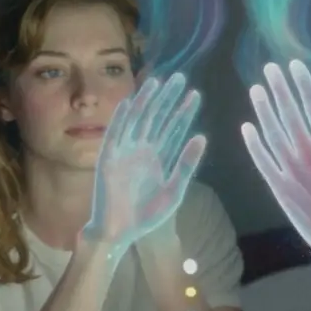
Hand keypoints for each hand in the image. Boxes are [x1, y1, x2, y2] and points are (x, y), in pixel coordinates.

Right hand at [83, 74, 206, 250]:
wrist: (121, 232)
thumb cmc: (148, 216)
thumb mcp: (174, 191)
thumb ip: (186, 164)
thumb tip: (202, 137)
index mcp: (160, 157)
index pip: (174, 129)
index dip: (183, 112)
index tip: (195, 94)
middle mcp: (143, 150)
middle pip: (157, 118)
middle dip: (167, 99)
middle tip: (180, 77)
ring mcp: (125, 152)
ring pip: (137, 120)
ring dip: (146, 102)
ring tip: (158, 82)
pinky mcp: (109, 158)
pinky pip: (115, 133)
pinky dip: (121, 117)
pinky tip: (131, 101)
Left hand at [241, 61, 310, 265]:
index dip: (303, 83)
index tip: (295, 65)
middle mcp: (308, 156)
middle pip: (289, 113)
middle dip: (279, 88)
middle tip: (270, 69)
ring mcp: (291, 173)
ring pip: (272, 133)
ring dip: (263, 110)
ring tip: (257, 90)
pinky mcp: (280, 190)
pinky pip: (262, 162)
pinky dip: (254, 144)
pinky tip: (247, 128)